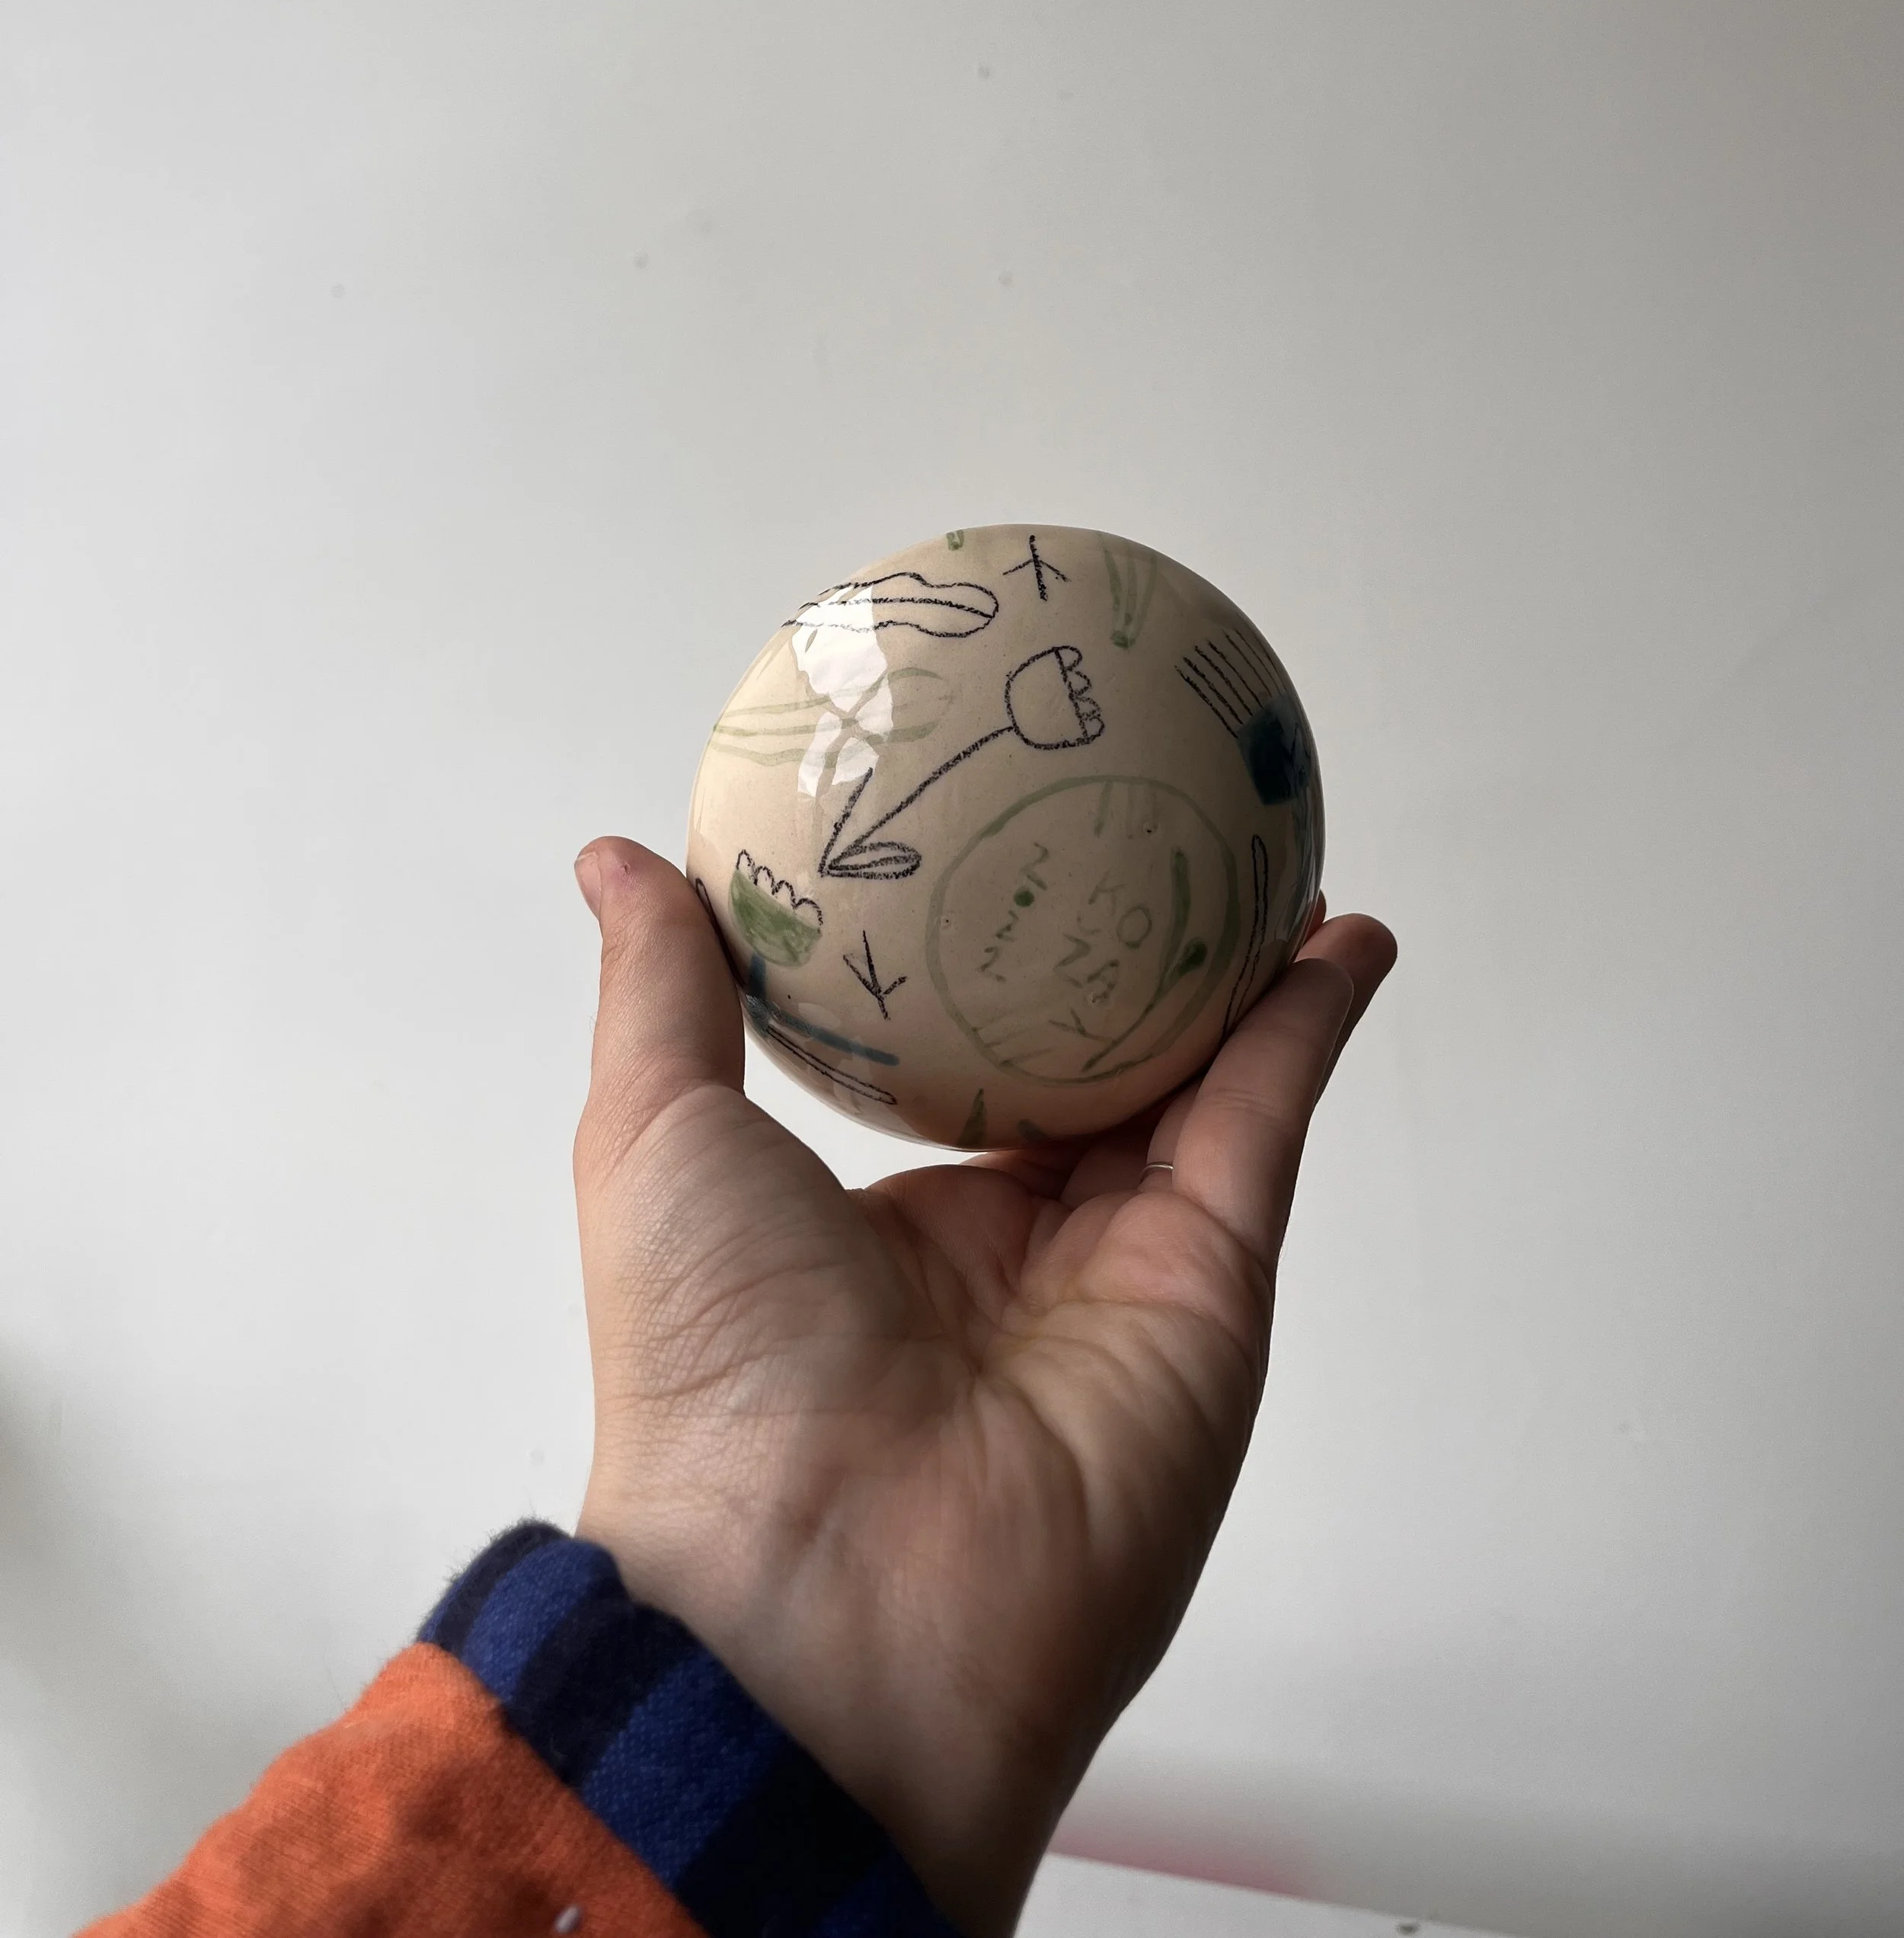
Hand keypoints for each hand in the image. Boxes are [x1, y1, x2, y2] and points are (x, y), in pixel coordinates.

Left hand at [571, 838, 1394, 1936]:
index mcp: (892, 1227)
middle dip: (1137, 964)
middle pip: (1102, 1072)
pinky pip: (1264, 1122)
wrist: (829, 1594)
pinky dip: (1310, 1026)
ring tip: (1268, 857)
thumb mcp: (654, 1141)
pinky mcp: (1209, 1288)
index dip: (991, 961)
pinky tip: (1342, 939)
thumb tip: (618, 860)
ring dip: (1247, 974)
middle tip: (1162, 834)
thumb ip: (662, 993)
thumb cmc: (713, 1373)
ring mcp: (1124, 1271)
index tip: (1007, 847)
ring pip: (1203, 1084)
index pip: (965, 1067)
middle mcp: (1018, 1253)